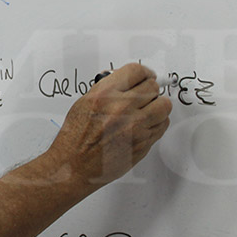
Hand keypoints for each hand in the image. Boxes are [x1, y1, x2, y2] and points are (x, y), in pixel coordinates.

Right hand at [46, 63, 170, 189]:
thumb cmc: (75, 138)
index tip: (146, 76)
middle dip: (149, 89)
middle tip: (145, 94)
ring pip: (163, 106)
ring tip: (148, 109)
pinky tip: (145, 124)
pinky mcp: (143, 143)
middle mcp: (121, 108)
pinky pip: (162, 125)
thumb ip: (108, 90)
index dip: (144, 73)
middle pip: (153, 87)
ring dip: (157, 106)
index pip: (137, 71)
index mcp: (105, 95)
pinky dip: (157, 123)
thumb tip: (127, 82)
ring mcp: (135, 127)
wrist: (73, 165)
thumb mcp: (84, 103)